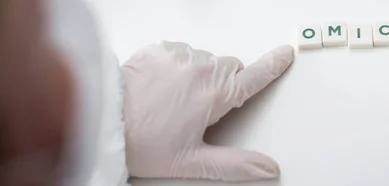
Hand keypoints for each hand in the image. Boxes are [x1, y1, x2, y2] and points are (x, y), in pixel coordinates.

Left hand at [121, 41, 293, 180]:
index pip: (255, 77)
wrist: (103, 122)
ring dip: (203, 74)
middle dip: (227, 85)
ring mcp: (179, 55)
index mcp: (214, 94)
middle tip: (204, 109)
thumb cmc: (143, 142)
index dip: (273, 65)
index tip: (285, 55)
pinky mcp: (159, 49)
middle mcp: (200, 68)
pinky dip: (181, 65)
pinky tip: (165, 85)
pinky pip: (182, 52)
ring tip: (178, 99)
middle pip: (231, 69)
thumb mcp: (192, 161)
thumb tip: (266, 168)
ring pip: (207, 60)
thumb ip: (235, 164)